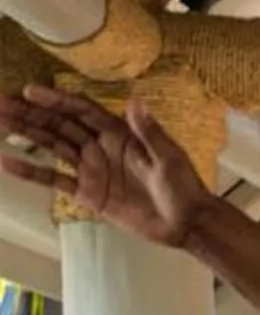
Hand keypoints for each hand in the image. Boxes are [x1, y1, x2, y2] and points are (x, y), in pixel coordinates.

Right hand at [0, 86, 214, 247]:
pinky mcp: (88, 193)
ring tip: (0, 120)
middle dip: (31, 113)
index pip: (82, 111)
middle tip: (1, 102)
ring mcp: (92, 169)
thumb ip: (149, 132)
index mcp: (119, 134)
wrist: (186, 224)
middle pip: (60, 124)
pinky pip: (55, 180)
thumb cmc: (183, 187)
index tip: (30, 91)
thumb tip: (135, 101)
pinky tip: (8, 162)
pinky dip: (32, 171)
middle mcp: (100, 147)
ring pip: (52, 146)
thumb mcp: (169, 158)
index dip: (57, 100)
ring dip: (27, 133)